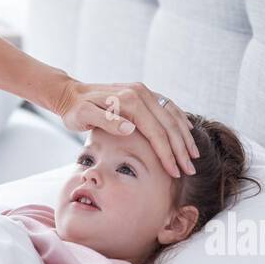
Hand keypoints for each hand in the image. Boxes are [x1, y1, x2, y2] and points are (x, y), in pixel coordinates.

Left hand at [53, 78, 199, 176]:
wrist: (71, 94)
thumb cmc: (76, 110)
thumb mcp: (84, 117)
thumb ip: (106, 122)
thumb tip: (130, 128)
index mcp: (129, 101)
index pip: (156, 132)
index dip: (167, 154)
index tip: (175, 172)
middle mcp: (140, 92)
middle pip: (169, 124)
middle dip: (181, 149)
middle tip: (190, 170)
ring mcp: (143, 91)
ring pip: (172, 115)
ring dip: (184, 136)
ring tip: (194, 155)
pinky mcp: (143, 93)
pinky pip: (168, 107)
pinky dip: (179, 120)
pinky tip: (187, 131)